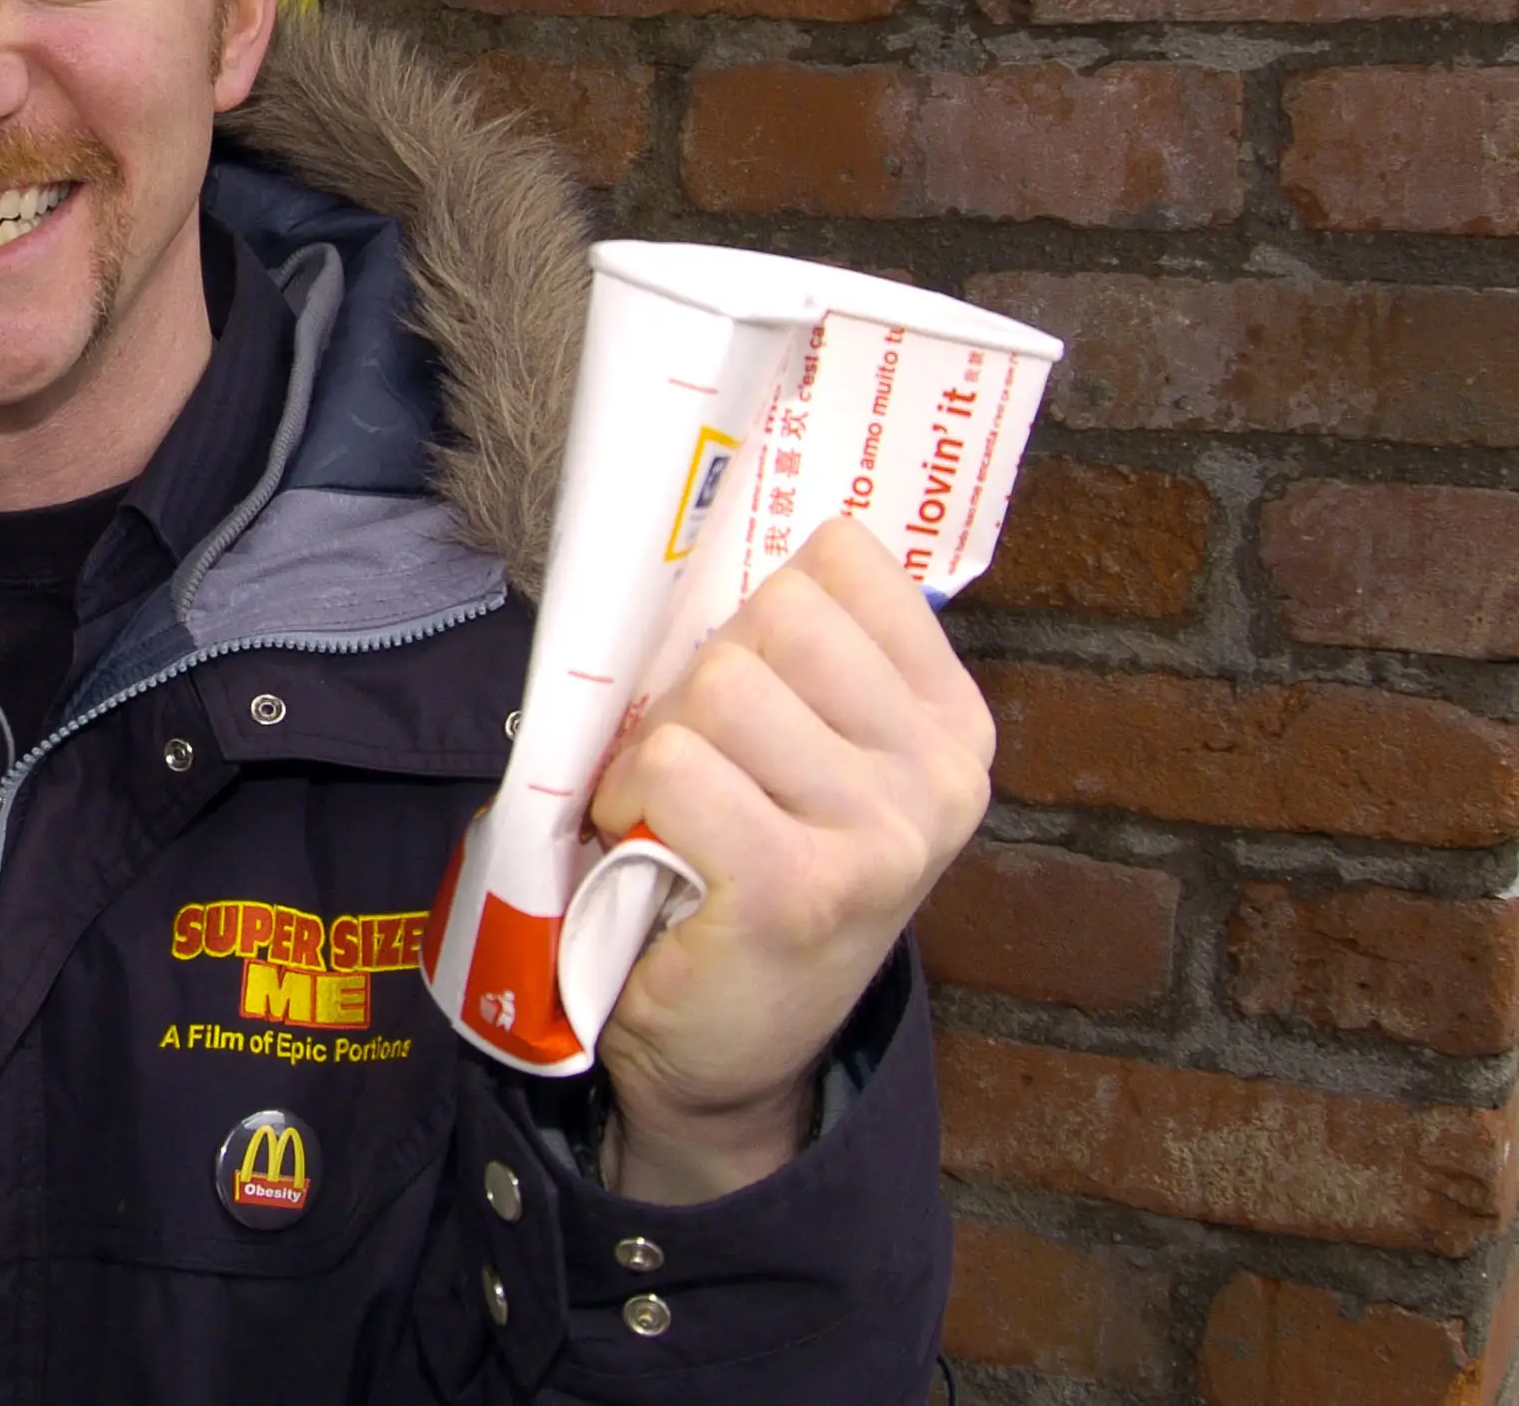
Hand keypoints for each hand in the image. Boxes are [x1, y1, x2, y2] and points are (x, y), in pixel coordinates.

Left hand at [586, 518, 992, 1201]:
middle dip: (701, 679)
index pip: (847, 560)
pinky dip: (629, 795)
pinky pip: (675, 763)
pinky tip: (646, 844)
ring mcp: (881, 835)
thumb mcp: (807, 760)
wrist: (732, 1054)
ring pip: (717, 685)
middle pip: (774, 617)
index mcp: (951, 723)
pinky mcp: (798, 887)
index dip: (761, 600)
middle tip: (698, 763)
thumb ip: (798, 661)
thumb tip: (714, 524)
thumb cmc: (747, 878)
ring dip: (659, 744)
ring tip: (670, 810)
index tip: (748, 671)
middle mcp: (939, 777)